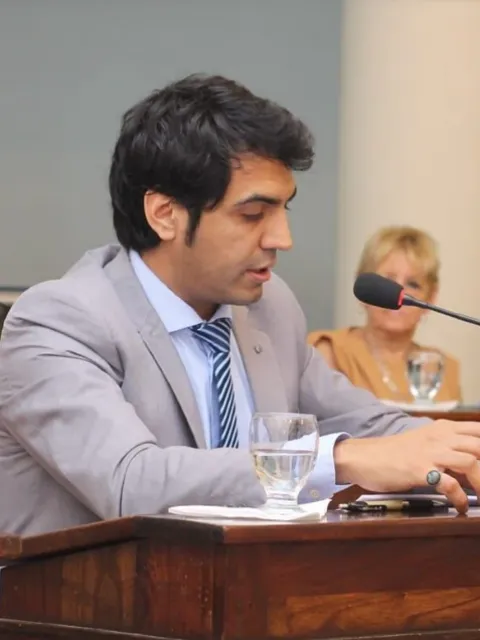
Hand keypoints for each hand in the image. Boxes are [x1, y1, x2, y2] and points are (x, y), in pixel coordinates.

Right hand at [334, 420, 479, 513]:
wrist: (362, 456)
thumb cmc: (392, 453)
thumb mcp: (424, 443)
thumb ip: (447, 450)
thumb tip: (472, 466)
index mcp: (442, 429)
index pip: (478, 430)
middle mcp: (439, 437)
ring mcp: (429, 453)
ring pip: (471, 463)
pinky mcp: (419, 470)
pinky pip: (449, 485)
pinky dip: (460, 498)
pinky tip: (460, 507)